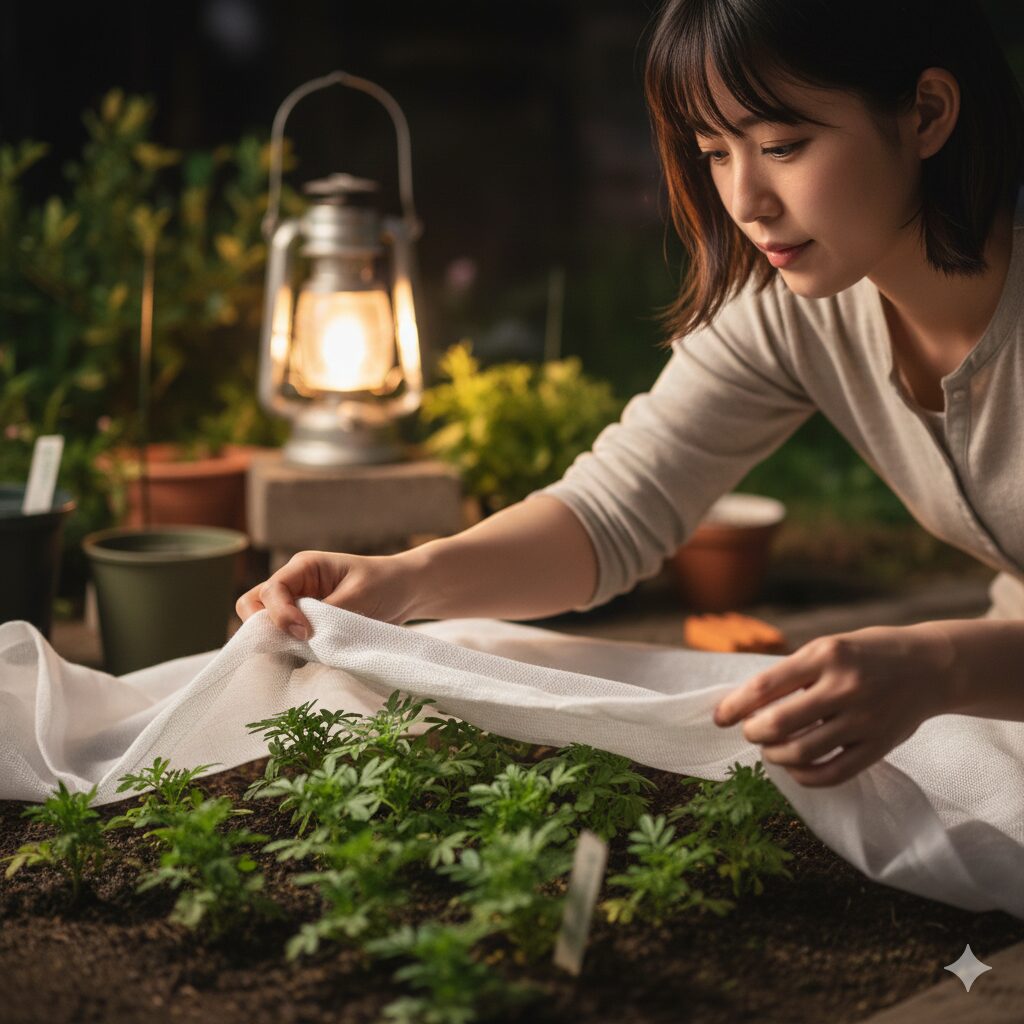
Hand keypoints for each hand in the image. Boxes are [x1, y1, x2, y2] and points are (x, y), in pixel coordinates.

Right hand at [235, 549, 425, 640]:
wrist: (408, 591)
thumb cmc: (386, 584)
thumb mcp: (359, 596)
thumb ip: (328, 615)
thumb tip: (303, 640)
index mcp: (304, 567)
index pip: (272, 590)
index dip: (281, 614)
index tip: (304, 634)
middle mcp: (294, 585)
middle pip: (253, 605)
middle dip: (264, 628)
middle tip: (292, 646)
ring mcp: (297, 606)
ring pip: (265, 626)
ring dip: (275, 643)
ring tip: (298, 659)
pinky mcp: (307, 627)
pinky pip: (285, 641)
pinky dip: (289, 654)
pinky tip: (306, 665)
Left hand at [711, 625, 953, 786]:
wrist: (930, 666)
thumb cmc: (865, 654)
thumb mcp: (827, 648)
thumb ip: (792, 673)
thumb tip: (743, 704)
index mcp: (826, 655)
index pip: (765, 686)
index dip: (735, 706)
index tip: (719, 718)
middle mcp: (845, 687)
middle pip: (778, 724)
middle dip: (753, 732)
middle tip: (750, 731)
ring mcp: (863, 720)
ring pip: (801, 753)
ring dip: (774, 755)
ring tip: (771, 748)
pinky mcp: (878, 746)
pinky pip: (831, 773)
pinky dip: (803, 776)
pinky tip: (795, 767)